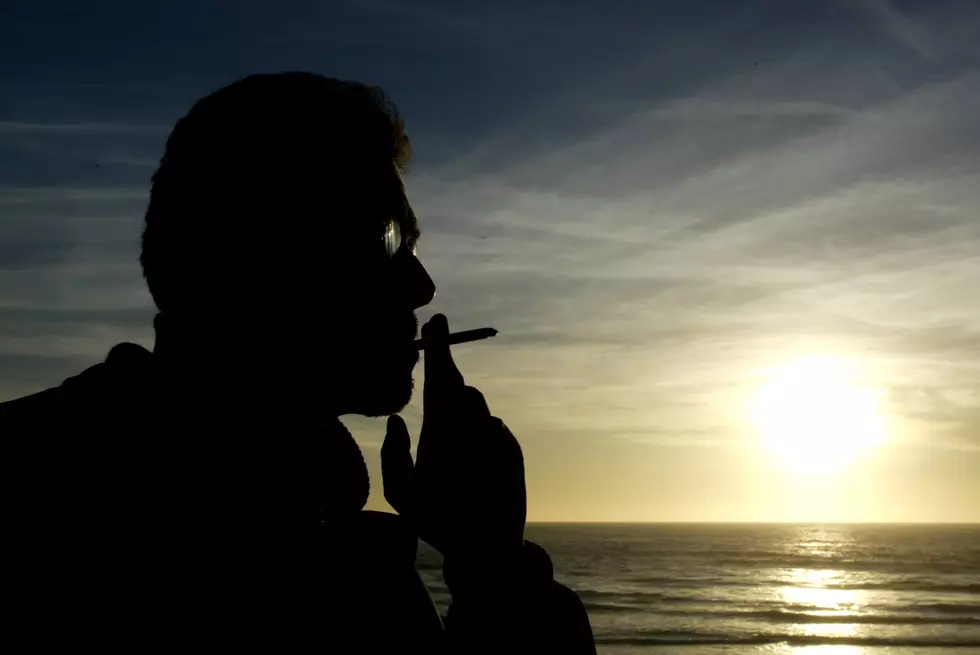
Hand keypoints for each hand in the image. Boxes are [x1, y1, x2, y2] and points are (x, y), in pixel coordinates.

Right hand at [382, 314, 525, 558]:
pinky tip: (475, 467)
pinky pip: (493, 429)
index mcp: (441, 432)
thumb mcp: (401, 494)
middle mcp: (473, 427)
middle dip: (446, 378)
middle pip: (458, 387)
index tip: (438, 321)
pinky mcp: (514, 449)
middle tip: (437, 391)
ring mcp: (496, 437)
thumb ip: (394, 453)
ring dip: (463, 414)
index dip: (439, 346)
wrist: (490, 551)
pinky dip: (482, 436)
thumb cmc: (437, 522)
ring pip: (476, 407)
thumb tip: (398, 419)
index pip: (440, 376)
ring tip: (454, 451)